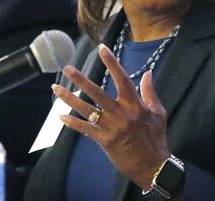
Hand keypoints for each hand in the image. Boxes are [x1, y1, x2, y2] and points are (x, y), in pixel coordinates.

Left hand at [52, 44, 169, 190]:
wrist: (152, 166)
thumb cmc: (156, 138)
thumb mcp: (158, 113)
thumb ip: (150, 92)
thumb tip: (148, 72)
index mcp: (135, 104)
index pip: (122, 78)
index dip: (112, 62)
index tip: (102, 49)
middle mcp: (121, 113)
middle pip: (97, 92)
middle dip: (81, 79)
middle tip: (67, 68)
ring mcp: (110, 127)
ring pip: (86, 109)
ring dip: (69, 98)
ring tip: (56, 88)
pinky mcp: (104, 140)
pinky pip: (85, 129)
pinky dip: (72, 123)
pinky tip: (60, 116)